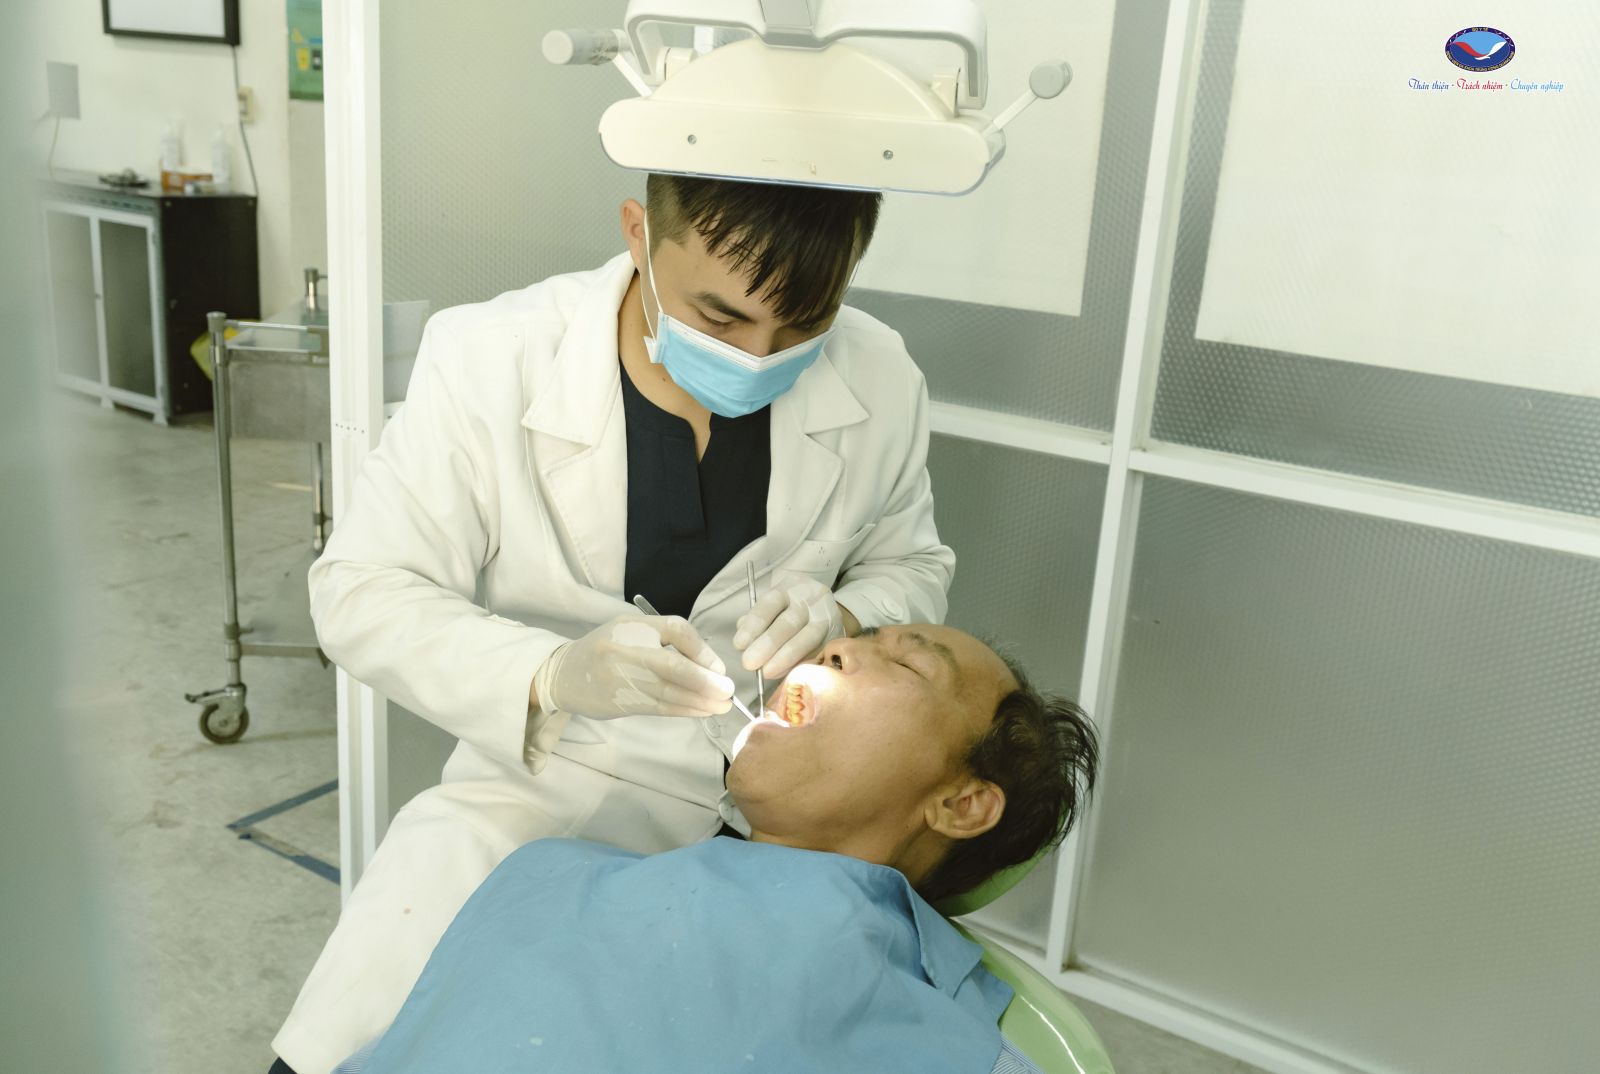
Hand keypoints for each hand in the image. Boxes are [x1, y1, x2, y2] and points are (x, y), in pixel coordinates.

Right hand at [538, 614, 733, 718]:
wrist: (563, 674)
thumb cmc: (607, 650)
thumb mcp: (630, 631)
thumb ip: (664, 640)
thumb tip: (709, 664)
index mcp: (632, 625)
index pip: (676, 629)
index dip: (701, 649)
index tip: (718, 667)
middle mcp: (625, 648)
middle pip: (672, 665)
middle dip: (705, 680)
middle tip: (728, 691)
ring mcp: (620, 676)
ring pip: (667, 690)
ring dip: (699, 701)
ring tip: (722, 705)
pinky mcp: (618, 701)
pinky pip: (657, 706)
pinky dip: (683, 710)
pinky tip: (701, 712)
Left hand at [733, 574, 845, 679]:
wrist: (826, 606)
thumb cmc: (792, 607)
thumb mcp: (775, 605)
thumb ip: (758, 619)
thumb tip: (743, 638)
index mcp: (790, 586)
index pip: (769, 604)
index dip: (753, 625)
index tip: (739, 645)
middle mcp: (810, 598)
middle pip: (788, 622)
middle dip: (767, 645)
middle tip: (749, 663)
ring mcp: (827, 616)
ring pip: (807, 638)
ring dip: (784, 658)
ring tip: (766, 672)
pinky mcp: (837, 634)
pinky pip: (818, 651)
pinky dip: (800, 664)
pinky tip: (785, 673)